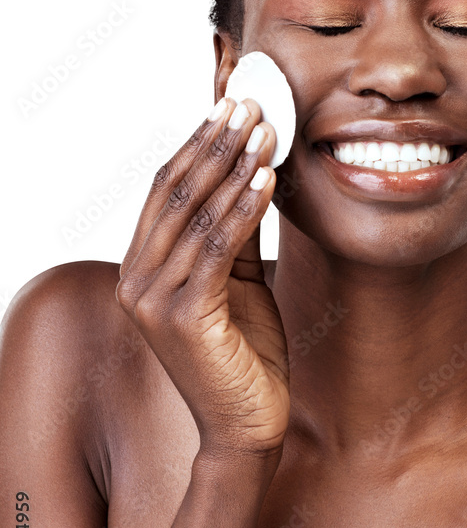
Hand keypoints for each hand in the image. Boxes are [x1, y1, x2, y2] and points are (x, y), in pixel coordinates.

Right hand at [116, 97, 289, 458]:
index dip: (200, 144)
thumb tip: (250, 167)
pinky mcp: (183, 319)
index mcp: (143, 268)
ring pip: (197, 215)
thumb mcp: (239, 278)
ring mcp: (154, 301)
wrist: (249, 424)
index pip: (167, 190)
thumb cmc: (246, 352)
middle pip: (177, 193)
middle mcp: (137, 280)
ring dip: (236, 166)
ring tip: (267, 128)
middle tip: (251, 103)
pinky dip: (245, 209)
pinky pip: (218, 249)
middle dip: (217, 143)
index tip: (233, 107)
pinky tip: (268, 178)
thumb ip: (235, 229)